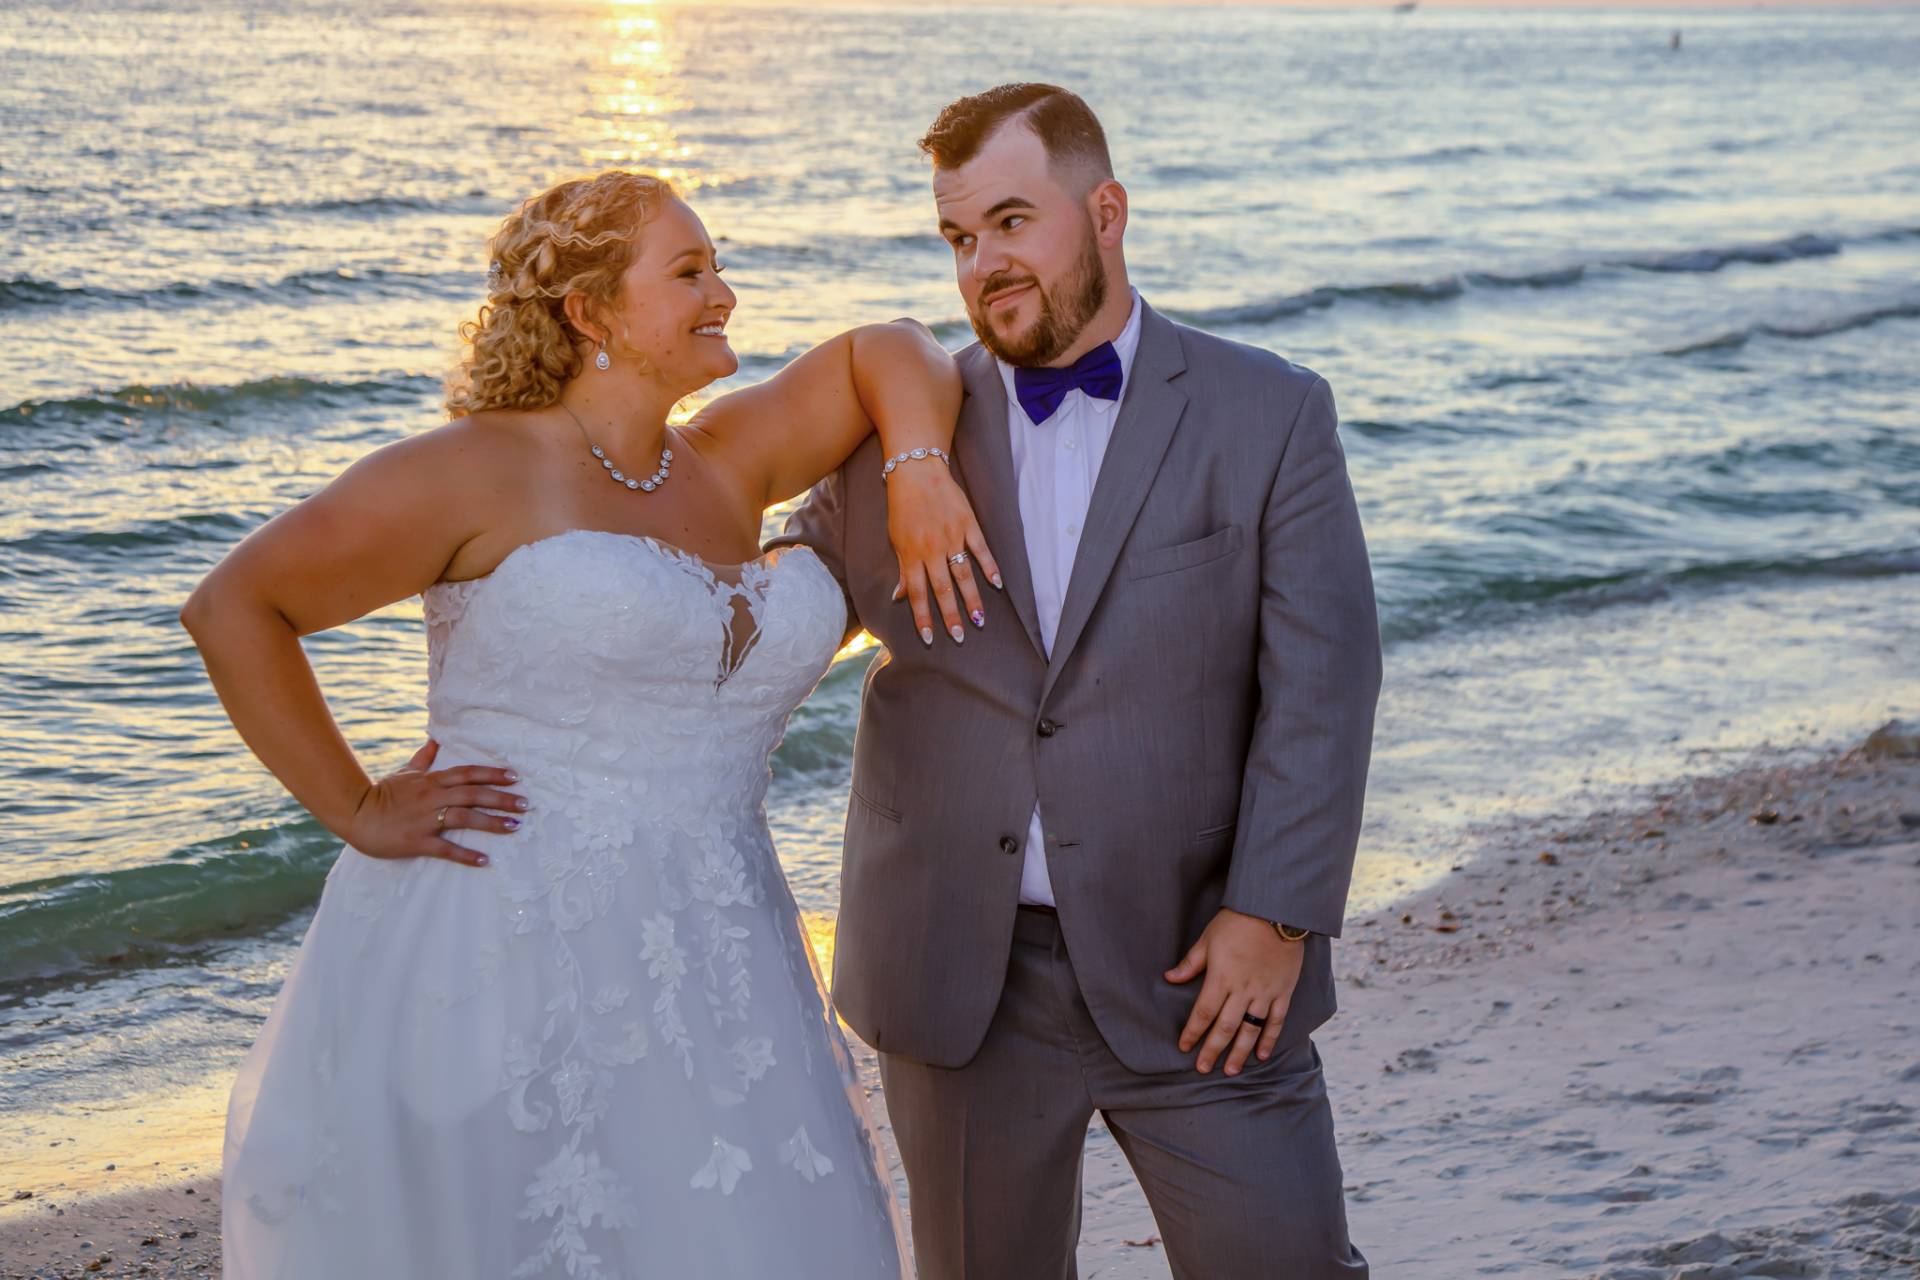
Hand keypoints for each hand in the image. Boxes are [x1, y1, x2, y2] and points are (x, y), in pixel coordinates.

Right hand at [344, 739, 525, 867]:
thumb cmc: (382, 794)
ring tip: (514, 826)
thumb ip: (423, 758)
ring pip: (464, 818)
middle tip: (525, 804)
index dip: (492, 774)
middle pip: (473, 794)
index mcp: (431, 781)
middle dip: (501, 798)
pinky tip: (485, 860)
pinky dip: (466, 855)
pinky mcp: (417, 841)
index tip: (515, 777)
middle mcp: (432, 797)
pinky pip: (446, 849)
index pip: (468, 774)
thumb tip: (435, 740)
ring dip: (491, 823)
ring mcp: (425, 819)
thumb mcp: (404, 772)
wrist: (355, 814)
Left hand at [885, 462, 1001, 646]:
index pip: (917, 594)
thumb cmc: (903, 506)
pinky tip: (997, 584)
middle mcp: (932, 549)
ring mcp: (952, 537)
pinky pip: (981, 549)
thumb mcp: (896, 538)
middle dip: (950, 616)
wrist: (916, 471)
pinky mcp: (968, 524)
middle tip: (959, 637)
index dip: (923, 618)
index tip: (929, 638)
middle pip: (942, 589)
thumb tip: (899, 597)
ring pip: (963, 574)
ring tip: (979, 620)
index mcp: (911, 555)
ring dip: (971, 599)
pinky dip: (989, 567)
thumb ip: (902, 568)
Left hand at [1164, 907, 1304, 1074]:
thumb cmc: (1237, 922)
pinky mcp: (1283, 992)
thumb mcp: (1207, 939)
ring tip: (1230, 1070)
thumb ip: (1191, 963)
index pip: (1203, 1013)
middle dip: (1212, 1050)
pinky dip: (1269, 1039)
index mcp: (1221, 978)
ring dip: (1239, 1052)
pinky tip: (1262, 1055)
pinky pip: (1276, 1021)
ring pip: (1250, 1030)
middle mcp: (1242, 990)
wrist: (1275, 910)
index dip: (1192, 1032)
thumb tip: (1169, 978)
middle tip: (1204, 1068)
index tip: (1184, 1047)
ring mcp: (1264, 993)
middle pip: (1225, 1027)